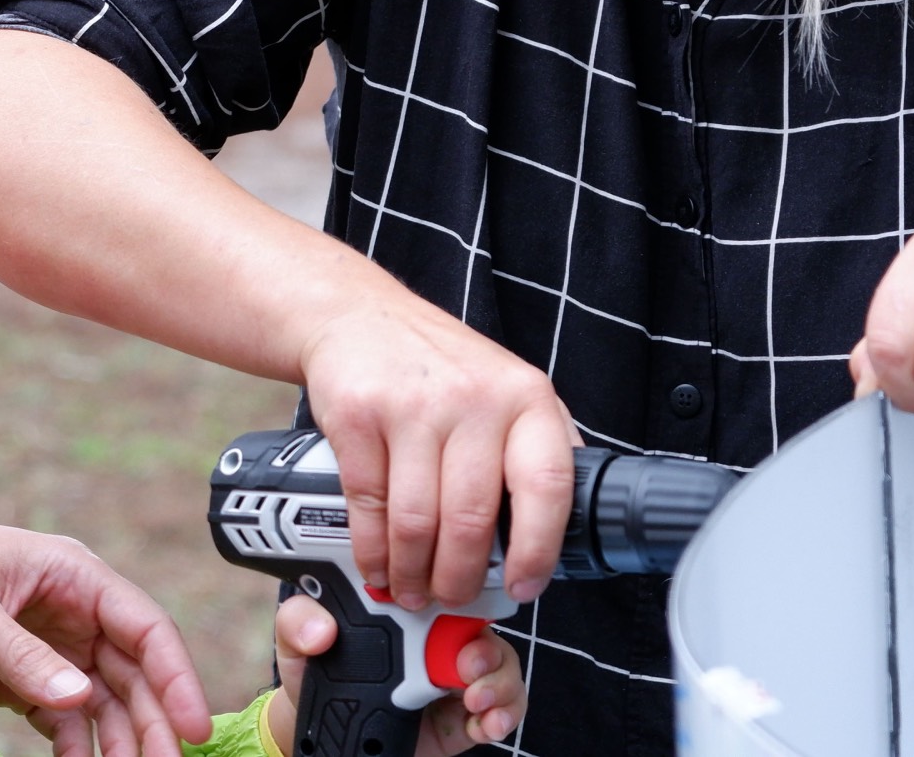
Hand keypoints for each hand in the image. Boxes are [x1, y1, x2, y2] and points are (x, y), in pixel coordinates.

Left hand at [0, 516, 213, 756]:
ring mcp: (52, 645)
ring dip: (120, 738)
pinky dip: (78, 745)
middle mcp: (74, 609)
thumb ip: (21, 655)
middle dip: (153, 719)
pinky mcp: (24, 677)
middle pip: (133, 670)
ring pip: (105, 698)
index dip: (176, 675)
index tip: (194, 725)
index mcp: (73, 574)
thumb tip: (79, 698)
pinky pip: (66, 716)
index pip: (144, 625)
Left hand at [263, 594, 524, 755]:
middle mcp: (437, 631)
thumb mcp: (298, 640)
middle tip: (467, 668)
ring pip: (502, 659)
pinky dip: (506, 711)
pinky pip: (507, 702)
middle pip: (484, 622)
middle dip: (485, 644)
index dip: (455, 588)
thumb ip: (298, 621)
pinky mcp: (468, 709)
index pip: (442, 579)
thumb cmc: (318, 670)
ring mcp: (456, 670)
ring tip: (475, 700)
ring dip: (499, 679)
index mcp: (405, 603)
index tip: (447, 610)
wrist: (326, 733)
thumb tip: (322, 629)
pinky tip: (485, 723)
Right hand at [297, 300, 575, 608]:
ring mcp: (414, 405)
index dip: (538, 550)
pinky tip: (378, 563)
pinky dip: (372, 550)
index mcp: (525, 397)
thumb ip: (533, 452)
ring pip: (417, 522)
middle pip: (471, 519)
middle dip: (459, 578)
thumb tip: (554, 538)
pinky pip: (369, 505)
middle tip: (452, 597)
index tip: (524, 586)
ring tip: (413, 588)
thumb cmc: (439, 365)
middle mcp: (474, 398)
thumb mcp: (507, 391)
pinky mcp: (360, 415)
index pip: (548, 485)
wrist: (359, 315)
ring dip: (413, 573)